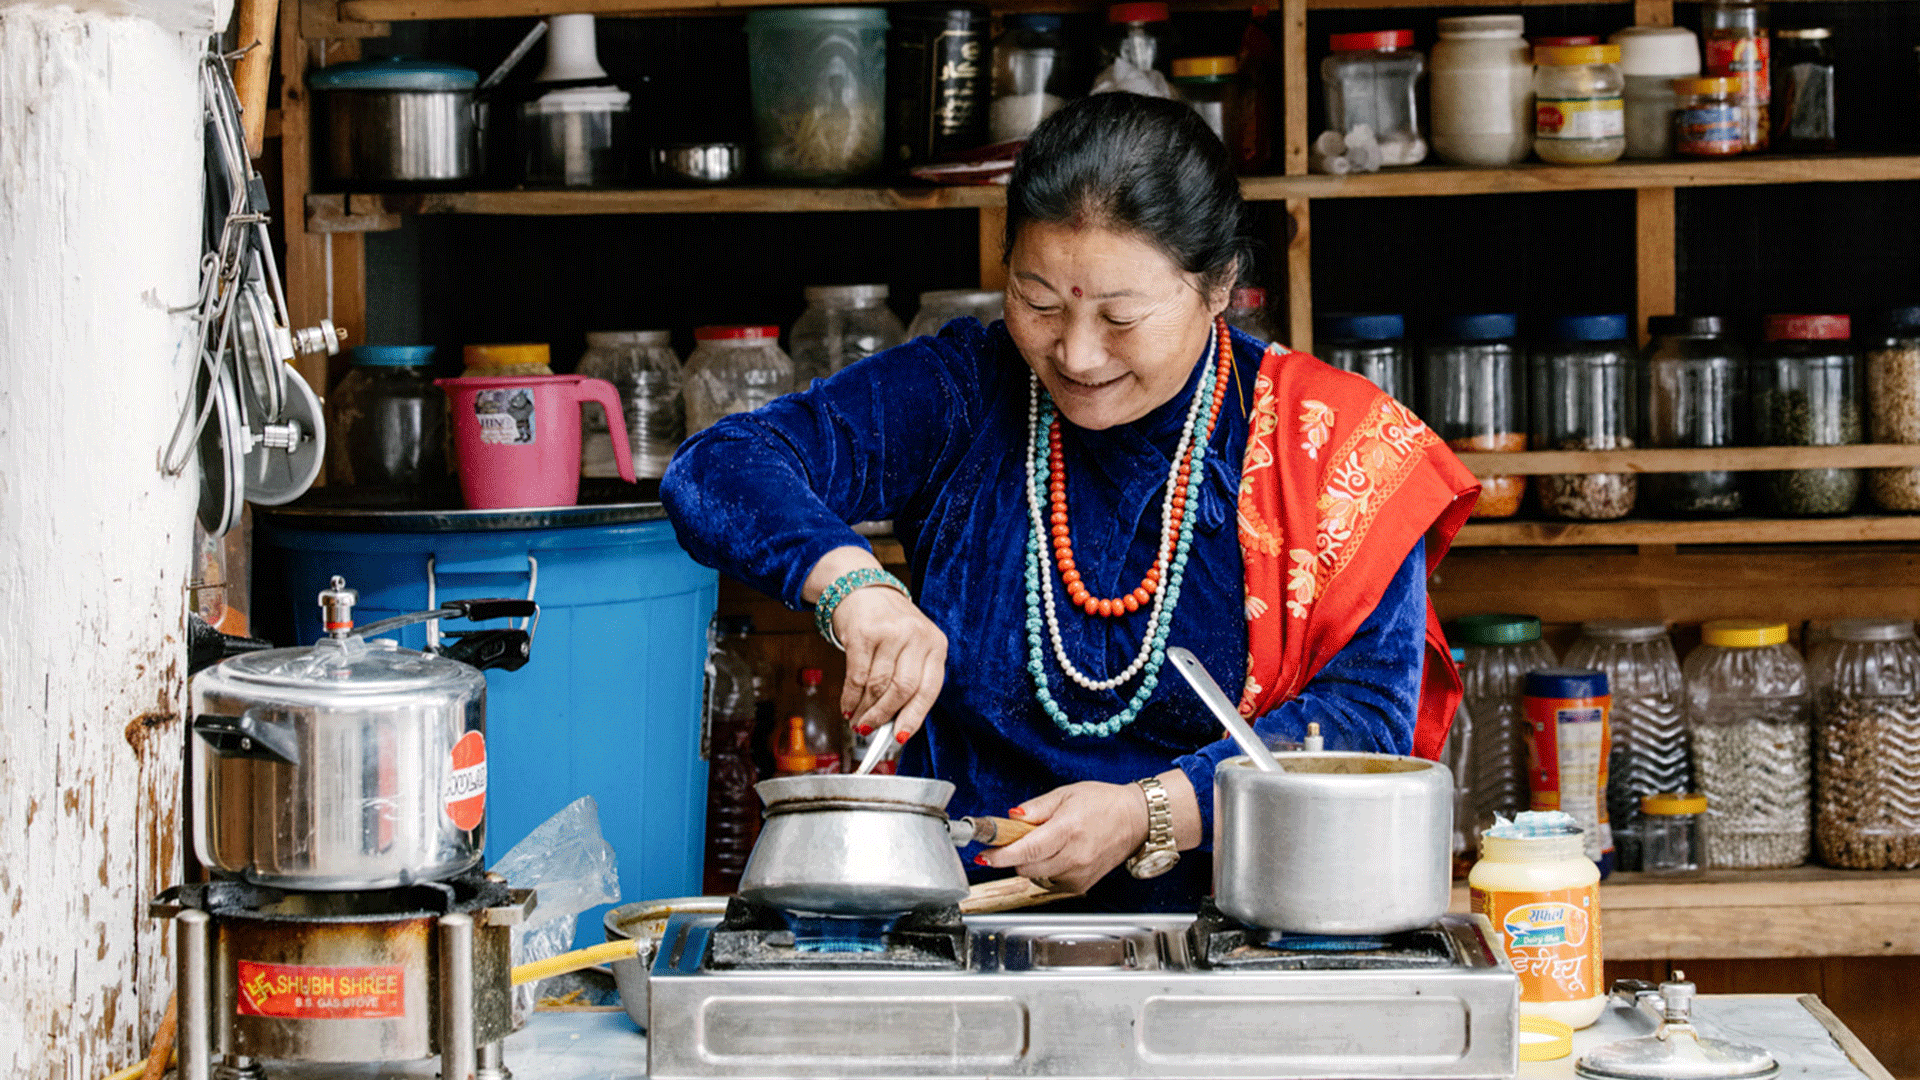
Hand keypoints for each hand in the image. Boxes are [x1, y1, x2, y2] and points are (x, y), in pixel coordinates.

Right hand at [834, 585, 946, 743]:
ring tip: (857, 721)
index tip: (900, 737)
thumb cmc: (890, 626)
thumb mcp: (912, 647)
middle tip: (870, 731)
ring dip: (865, 710)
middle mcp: (916, 636)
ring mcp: (890, 633)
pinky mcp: (864, 633)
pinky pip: (857, 676)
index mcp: (936, 644)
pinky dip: (850, 698)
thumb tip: (895, 725)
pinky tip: (848, 706)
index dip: (913, 718)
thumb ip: (909, 681)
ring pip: (878, 686)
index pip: (929, 690)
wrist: (863, 589)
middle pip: (902, 689)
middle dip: (884, 716)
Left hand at [975, 781, 1148, 894]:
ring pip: (1036, 877)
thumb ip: (1036, 808)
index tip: (984, 855)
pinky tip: (1056, 855)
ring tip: (1044, 844)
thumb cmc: (1102, 803)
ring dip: (1030, 864)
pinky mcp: (1082, 885)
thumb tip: (1011, 817)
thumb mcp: (1066, 794)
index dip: (1001, 855)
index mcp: (1068, 829)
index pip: (1027, 849)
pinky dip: (1045, 872)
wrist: (1135, 820)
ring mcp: (1079, 873)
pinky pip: (1050, 883)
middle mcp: (1074, 855)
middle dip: (1012, 856)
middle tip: (1014, 840)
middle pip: (1026, 867)